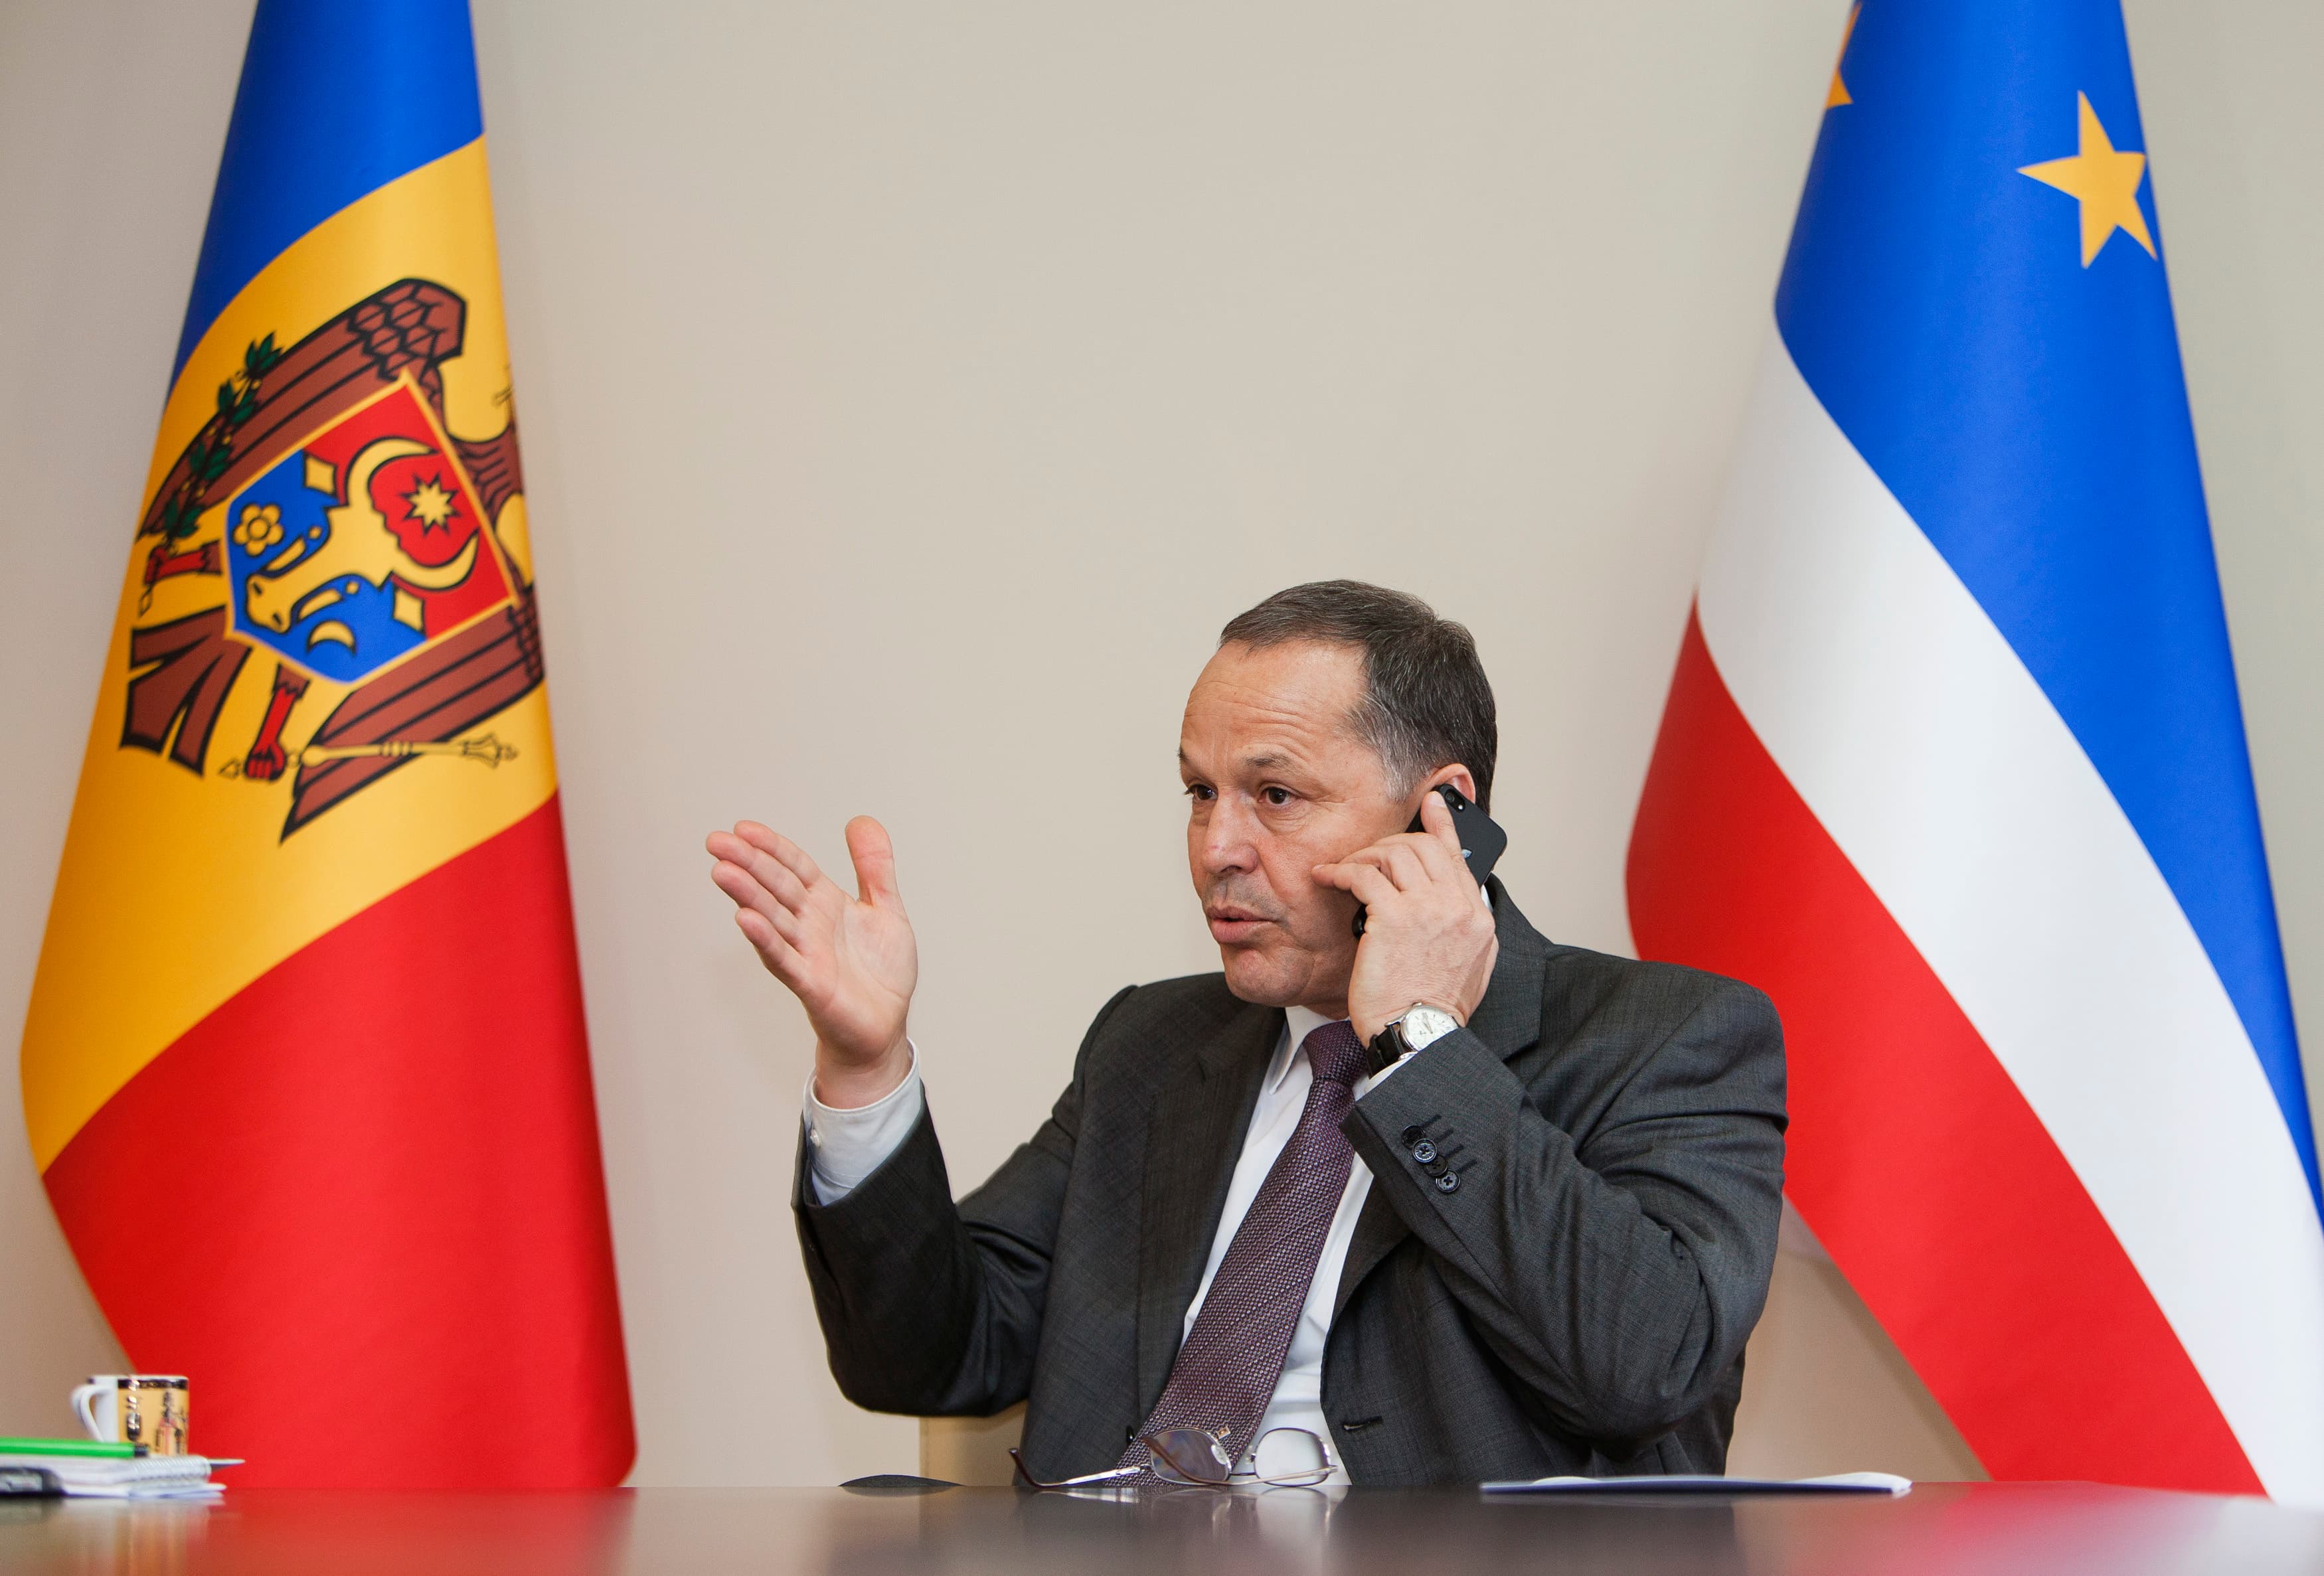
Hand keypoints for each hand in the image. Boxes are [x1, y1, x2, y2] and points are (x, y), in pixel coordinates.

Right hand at [708, 817, 917, 1107]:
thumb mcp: (887, 909)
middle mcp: (809, 925)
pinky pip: (785, 958)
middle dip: (748, 863)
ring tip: (723, 872)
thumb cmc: (881, 973)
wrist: (886, 1026)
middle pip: (775, 888)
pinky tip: (745, 919)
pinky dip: (766, 939)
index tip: (743, 827)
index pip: (794, 867)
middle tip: (716, 842)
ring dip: (747, 896)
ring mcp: (806, 953)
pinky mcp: (810, 984)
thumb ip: (875, 868)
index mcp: (826, 903)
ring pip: (772, 919)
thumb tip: (861, 820)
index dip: (771, 847)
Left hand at [1312, 790, 1498, 1042]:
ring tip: (1344, 872)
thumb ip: (1463, 930)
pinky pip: (1363, 875)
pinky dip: (1341, 872)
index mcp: (1477, 918)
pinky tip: (1327, 878)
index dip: (1442, 825)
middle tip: (1368, 854)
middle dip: (1391, 843)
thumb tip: (1451, 906)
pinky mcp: (1393, 917)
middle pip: (1425, 846)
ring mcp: (1428, 910)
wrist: (1419, 1035)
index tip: (1432, 802)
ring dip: (1363, 857)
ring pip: (1394, 854)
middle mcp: (1458, 907)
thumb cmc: (1433, 1010)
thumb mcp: (1469, 966)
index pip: (1458, 857)